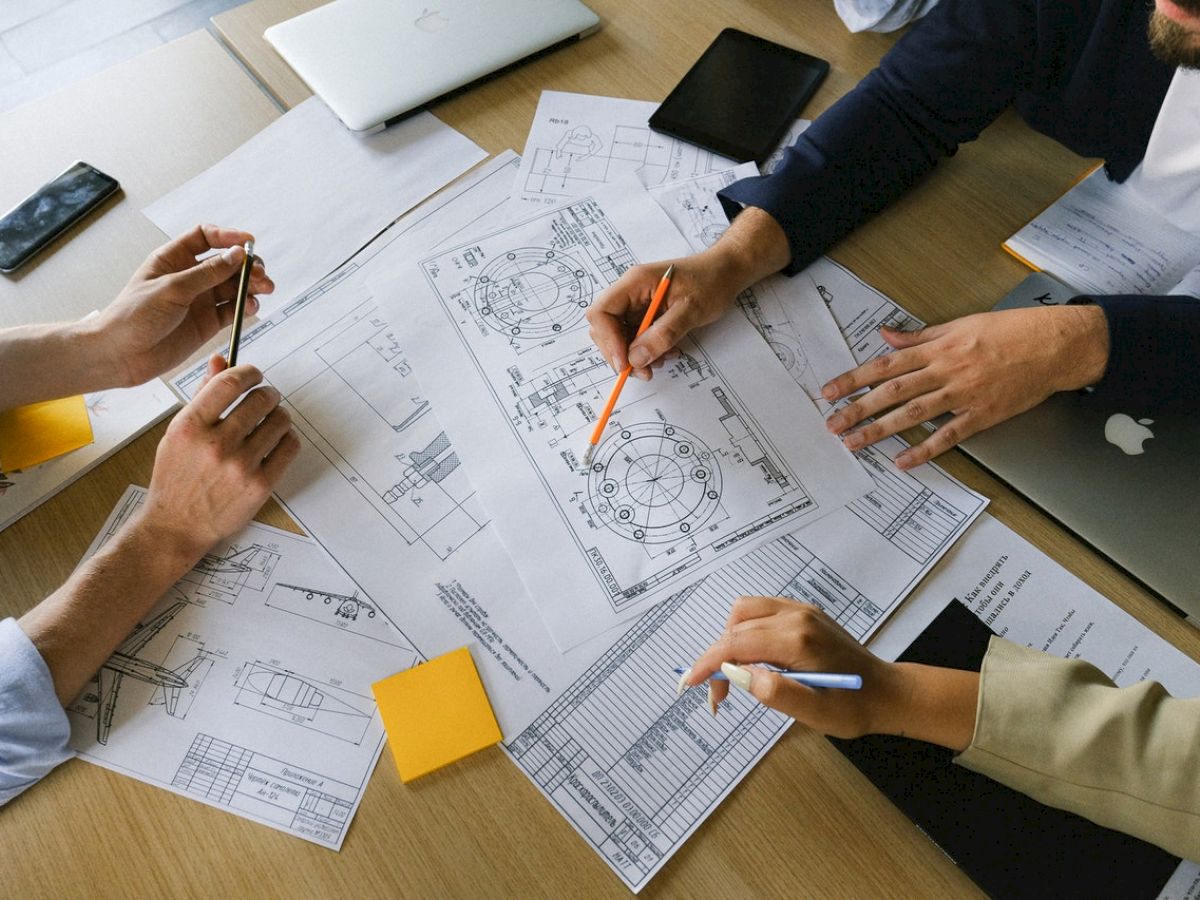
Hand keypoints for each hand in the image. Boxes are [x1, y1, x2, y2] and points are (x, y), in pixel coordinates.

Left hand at [89, 224, 273, 386]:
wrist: (120, 355)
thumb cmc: (132, 317)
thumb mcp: (172, 288)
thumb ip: (207, 273)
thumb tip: (236, 256)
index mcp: (173, 259)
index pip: (205, 237)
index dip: (228, 236)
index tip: (248, 243)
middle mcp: (189, 277)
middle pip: (226, 262)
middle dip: (246, 265)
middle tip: (260, 274)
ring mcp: (200, 300)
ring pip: (234, 286)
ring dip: (251, 286)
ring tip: (264, 289)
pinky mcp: (207, 322)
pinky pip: (233, 310)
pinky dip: (245, 307)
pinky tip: (251, 306)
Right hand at [133, 357, 298, 567]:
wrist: (176, 525)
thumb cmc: (176, 477)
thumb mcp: (178, 433)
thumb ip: (202, 396)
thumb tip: (220, 360)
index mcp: (190, 427)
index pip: (229, 383)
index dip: (248, 372)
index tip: (254, 374)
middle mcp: (215, 444)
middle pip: (260, 399)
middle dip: (267, 394)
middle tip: (265, 398)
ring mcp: (240, 466)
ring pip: (280, 421)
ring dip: (279, 415)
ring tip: (271, 420)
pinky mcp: (260, 485)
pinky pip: (289, 447)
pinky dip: (287, 438)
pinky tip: (277, 440)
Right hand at [586, 207, 790, 379]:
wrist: (725, 272)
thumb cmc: (711, 281)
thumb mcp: (690, 310)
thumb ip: (663, 334)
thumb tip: (636, 359)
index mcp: (635, 282)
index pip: (602, 312)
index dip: (608, 340)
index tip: (625, 362)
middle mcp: (630, 292)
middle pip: (605, 327)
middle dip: (620, 353)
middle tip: (644, 371)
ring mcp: (637, 303)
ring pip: (619, 336)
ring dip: (635, 355)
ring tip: (662, 360)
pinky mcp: (645, 314)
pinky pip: (636, 337)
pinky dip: (647, 350)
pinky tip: (666, 352)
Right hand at [682, 597, 978, 749]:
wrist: (888, 693)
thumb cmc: (854, 707)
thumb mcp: (815, 712)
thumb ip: (774, 691)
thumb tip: (737, 674)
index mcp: (797, 639)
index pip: (736, 643)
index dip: (708, 663)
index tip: (689, 684)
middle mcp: (796, 615)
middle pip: (736, 626)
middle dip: (717, 658)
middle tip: (719, 696)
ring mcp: (800, 610)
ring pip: (744, 611)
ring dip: (730, 640)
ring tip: (733, 675)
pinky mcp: (804, 612)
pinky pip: (760, 611)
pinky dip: (745, 631)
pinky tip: (752, 657)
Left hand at [821, 304, 1108, 469]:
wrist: (1056, 344)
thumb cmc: (1012, 330)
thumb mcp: (962, 323)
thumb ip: (921, 336)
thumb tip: (886, 336)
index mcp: (939, 346)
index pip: (886, 365)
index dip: (854, 379)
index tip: (829, 392)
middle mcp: (946, 369)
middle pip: (892, 391)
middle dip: (858, 408)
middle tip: (832, 424)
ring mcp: (964, 393)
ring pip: (913, 413)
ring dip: (880, 429)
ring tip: (854, 442)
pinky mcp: (983, 414)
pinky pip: (949, 435)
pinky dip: (925, 450)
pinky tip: (903, 461)